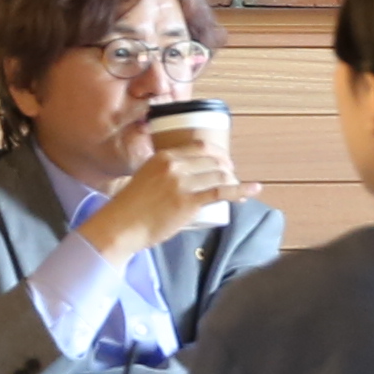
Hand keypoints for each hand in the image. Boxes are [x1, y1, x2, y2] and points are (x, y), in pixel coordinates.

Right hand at [82, 140, 237, 260]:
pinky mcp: (189, 202)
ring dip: (234, 181)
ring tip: (240, 190)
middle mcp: (174, 165)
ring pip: (219, 176)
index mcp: (164, 156)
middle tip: (232, 179)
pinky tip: (253, 189)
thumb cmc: (130, 208)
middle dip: (228, 169)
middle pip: (213, 160)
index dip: (218, 154)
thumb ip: (162, 172)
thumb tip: (181, 177)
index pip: (200, 147)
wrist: (120, 227)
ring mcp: (182, 183)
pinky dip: (241, 190)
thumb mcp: (145, 177)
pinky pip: (222, 193)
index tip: (224, 162)